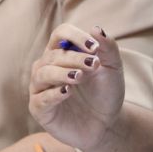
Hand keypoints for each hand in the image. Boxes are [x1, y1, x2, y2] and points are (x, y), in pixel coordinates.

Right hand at [28, 23, 122, 150]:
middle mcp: (47, 67)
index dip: (75, 36)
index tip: (94, 47)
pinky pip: (40, 98)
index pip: (60, 34)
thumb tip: (96, 28)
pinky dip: (53, 94)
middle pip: (53, 55)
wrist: (106, 123)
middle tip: (93, 65)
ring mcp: (41, 88)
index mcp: (63, 53)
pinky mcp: (39, 109)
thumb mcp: (113, 68)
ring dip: (61, 73)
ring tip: (79, 76)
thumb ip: (108, 48)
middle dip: (74, 57)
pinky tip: (68, 92)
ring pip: (43, 73)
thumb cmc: (105, 92)